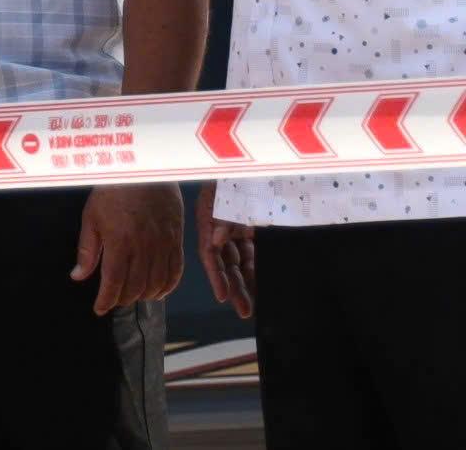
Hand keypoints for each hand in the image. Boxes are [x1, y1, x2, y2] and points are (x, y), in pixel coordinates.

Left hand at [72, 182, 184, 314]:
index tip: (99, 309)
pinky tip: (157, 292)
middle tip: (113, 300)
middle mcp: (144, 248)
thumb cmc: (112, 192)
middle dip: (122, 299)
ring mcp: (163, 246)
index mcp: (120, 242)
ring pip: (156, 284)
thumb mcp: (91, 218)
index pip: (114, 282)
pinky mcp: (177, 242)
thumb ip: (87, 250)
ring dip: (143, 296)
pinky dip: (167, 287)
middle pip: (135, 287)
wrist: (144, 172)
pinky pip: (176, 272)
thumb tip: (77, 276)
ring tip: (132, 296)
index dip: (106, 300)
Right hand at [194, 184, 255, 318]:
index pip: (210, 254)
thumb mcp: (228, 193)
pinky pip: (255, 253)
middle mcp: (223, 228)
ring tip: (255, 306)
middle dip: (234, 288)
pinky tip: (264, 284)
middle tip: (244, 311)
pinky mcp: (255, 230)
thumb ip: (222, 217)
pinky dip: (258, 269)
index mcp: (210, 219)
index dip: (215, 276)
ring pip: (242, 262)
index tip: (223, 297)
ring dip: (247, 283)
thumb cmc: (238, 174)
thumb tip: (216, 241)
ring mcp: (239, 230)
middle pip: (227, 263)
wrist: (255, 162)